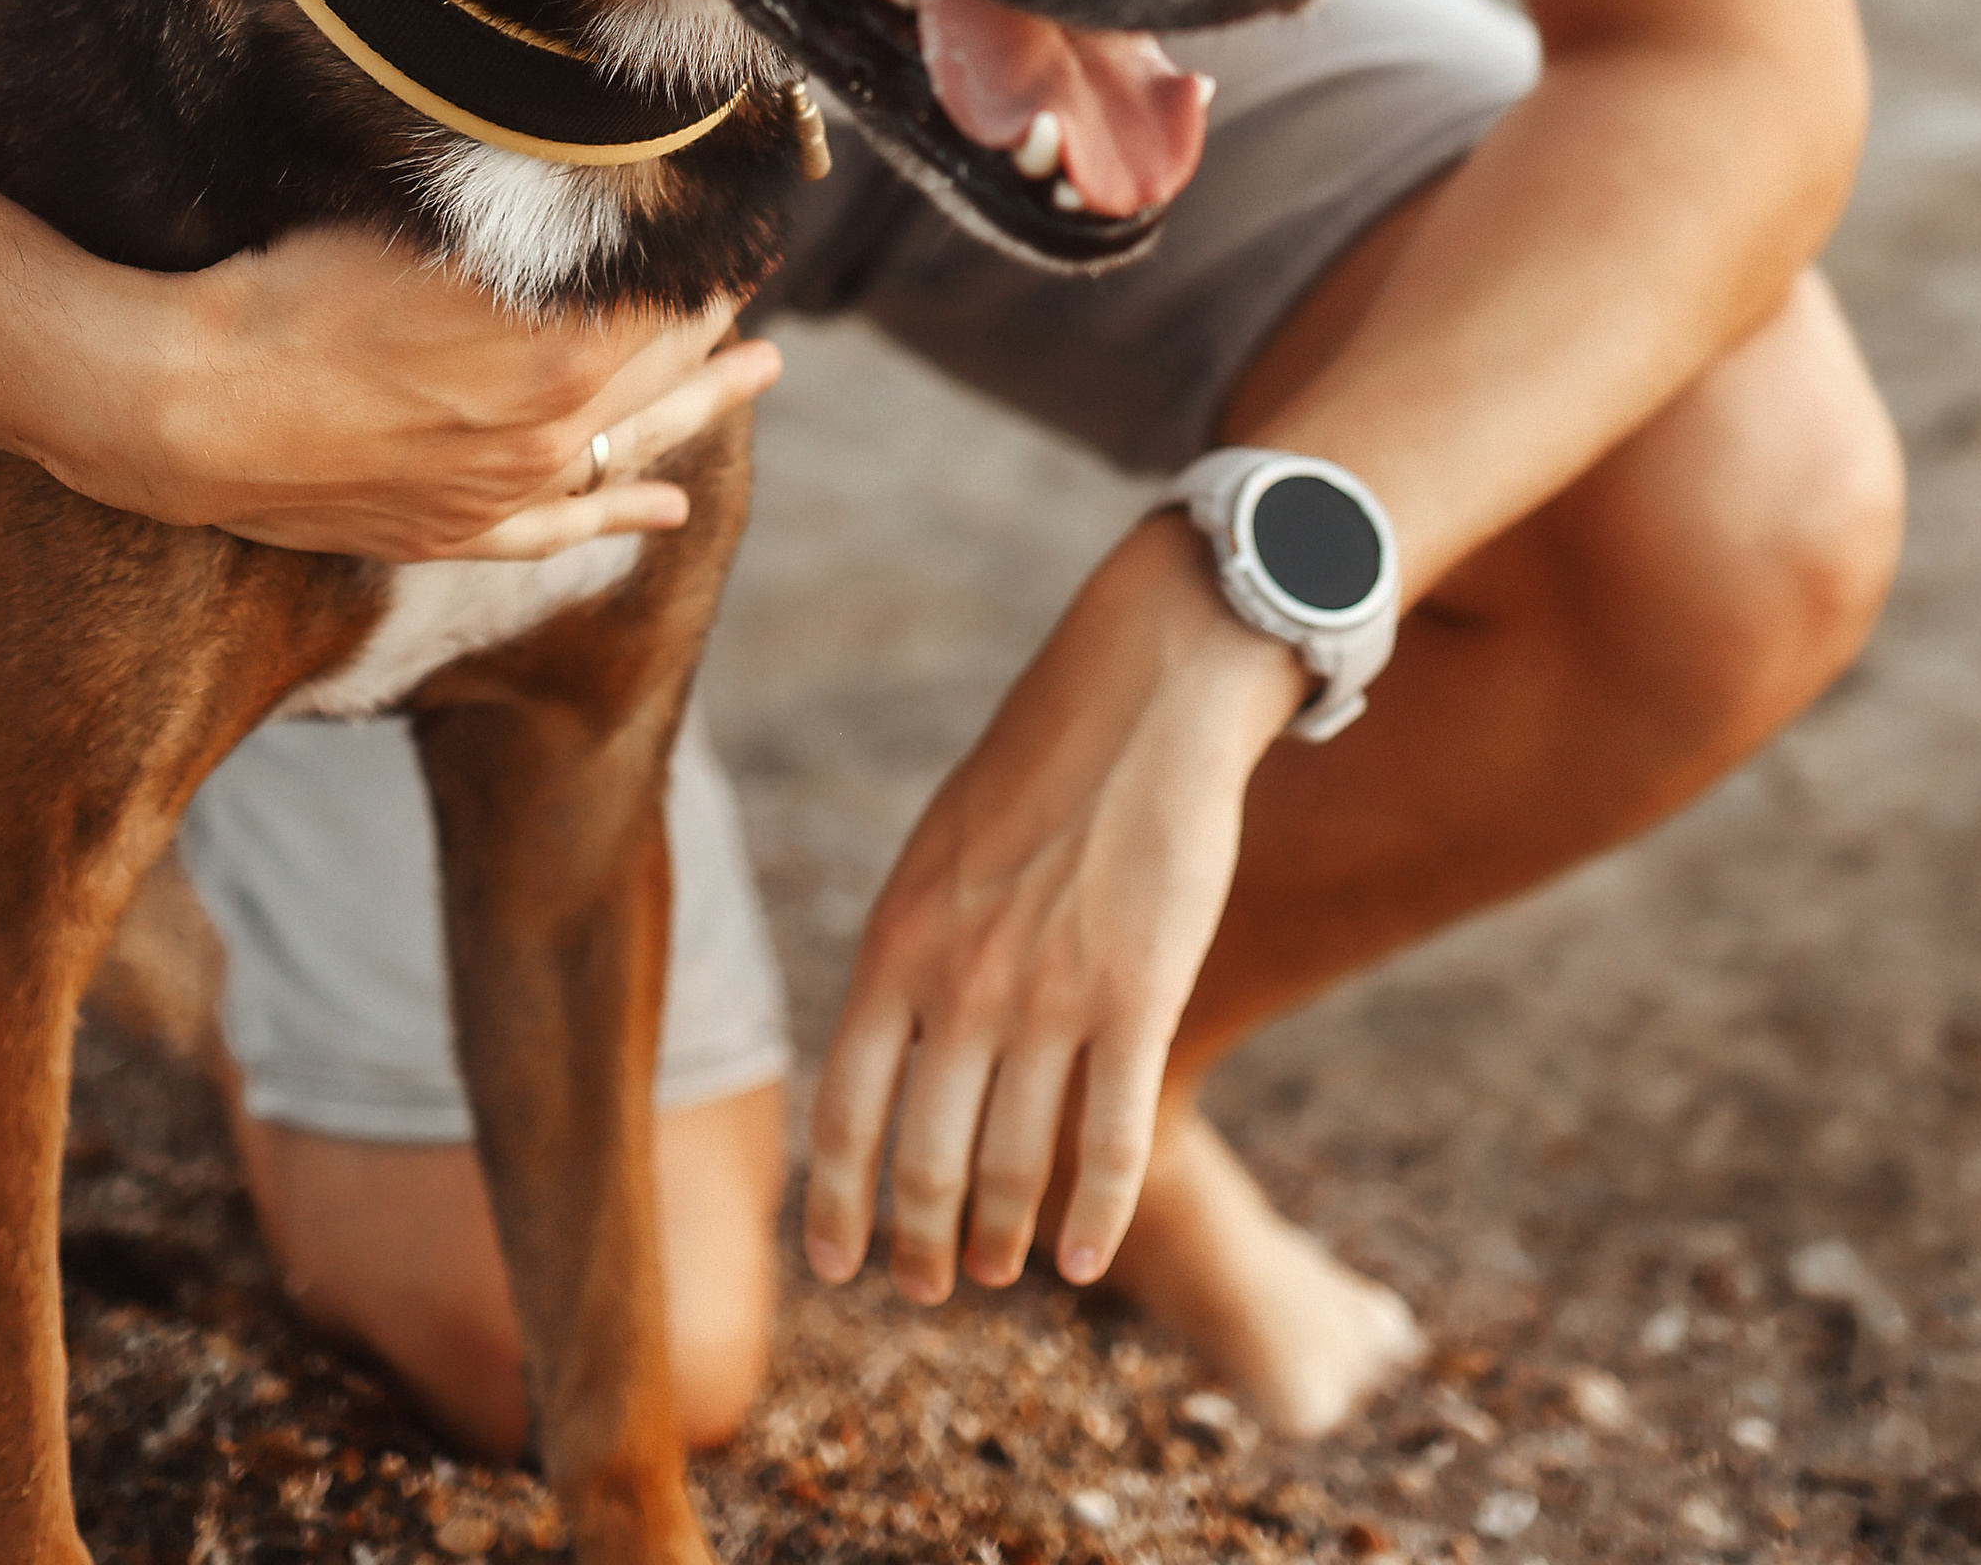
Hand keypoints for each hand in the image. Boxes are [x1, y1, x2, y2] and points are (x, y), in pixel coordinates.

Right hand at [40, 236, 778, 562]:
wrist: (187, 407)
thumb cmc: (292, 292)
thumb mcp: (425, 230)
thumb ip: (525, 223)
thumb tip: (606, 190)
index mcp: (559, 349)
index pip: (666, 291)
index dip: (707, 247)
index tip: (741, 210)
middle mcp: (551, 429)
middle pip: (661, 361)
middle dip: (712, 310)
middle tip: (756, 266)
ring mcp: (505, 491)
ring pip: (631, 442)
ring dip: (702, 401)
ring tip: (763, 366)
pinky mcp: (451, 532)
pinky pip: (559, 531)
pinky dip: (620, 515)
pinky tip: (666, 510)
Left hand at [804, 512, 1300, 1302]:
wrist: (1142, 696)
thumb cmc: (1038, 768)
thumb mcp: (937, 856)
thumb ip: (912, 957)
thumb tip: (888, 1057)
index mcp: (898, 944)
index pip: (844, 1113)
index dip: (838, 1205)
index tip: (839, 1264)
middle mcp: (964, 985)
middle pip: (928, 1159)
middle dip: (923, 1241)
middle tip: (930, 1285)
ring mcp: (1054, 997)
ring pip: (1018, 1166)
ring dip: (1005, 1237)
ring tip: (1005, 1270)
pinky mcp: (1142, 996)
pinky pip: (1113, 1140)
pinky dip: (1096, 1213)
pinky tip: (1088, 1255)